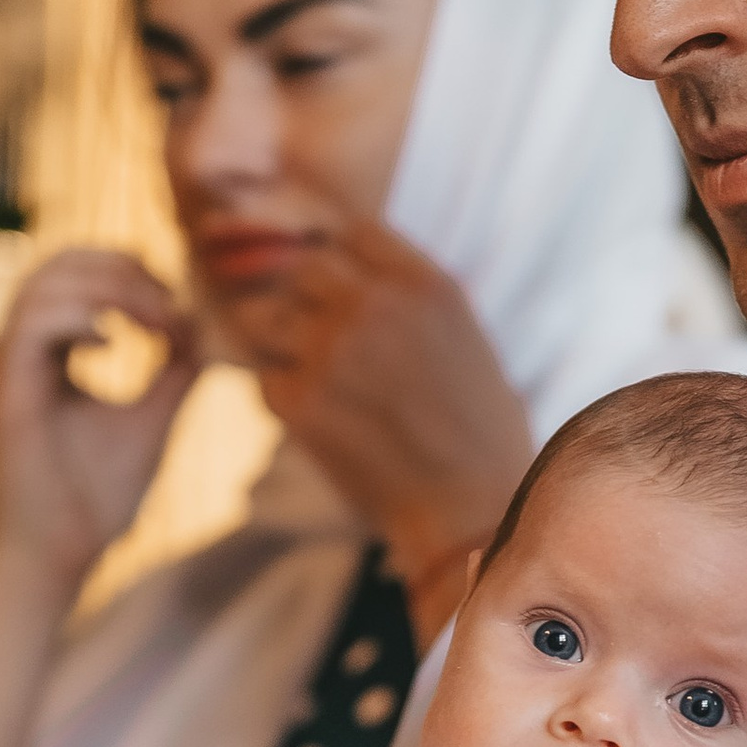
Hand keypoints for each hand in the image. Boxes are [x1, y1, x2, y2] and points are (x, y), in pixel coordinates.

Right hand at [0, 249, 198, 593]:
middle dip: (124, 269)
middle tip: (170, 307)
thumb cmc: (97, 500)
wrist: (59, 558)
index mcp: (49, 352)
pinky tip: (116, 344)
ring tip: (154, 326)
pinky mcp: (3, 387)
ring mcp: (6, 364)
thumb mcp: (154, 421)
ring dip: (111, 290)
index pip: (79, 274)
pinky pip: (34, 321)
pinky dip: (81, 316)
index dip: (132, 272)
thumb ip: (177, 370)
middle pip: (60, 262)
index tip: (178, 311)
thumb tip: (201, 321)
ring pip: (46, 281)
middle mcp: (20, 349)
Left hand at [233, 223, 529, 636]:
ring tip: (314, 379)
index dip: (342, 259)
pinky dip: (282, 395)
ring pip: (268, 317)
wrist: (468, 514)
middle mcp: (375, 306)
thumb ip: (411, 298)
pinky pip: (265, 377)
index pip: (354, 232)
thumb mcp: (466, 340)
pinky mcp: (301, 401)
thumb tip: (357, 275)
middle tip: (318, 339)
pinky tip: (320, 420)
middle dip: (304, 299)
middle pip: (303, 268)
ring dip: (280, 343)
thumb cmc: (481, 436)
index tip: (341, 288)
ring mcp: (331, 350)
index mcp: (425, 285)